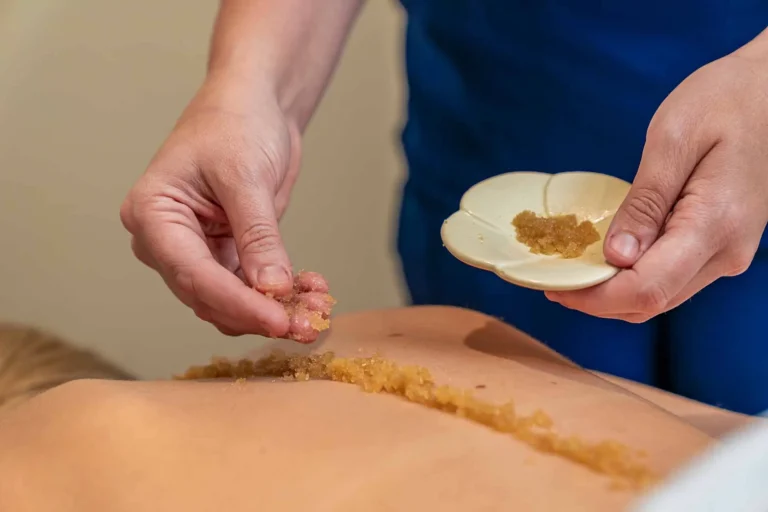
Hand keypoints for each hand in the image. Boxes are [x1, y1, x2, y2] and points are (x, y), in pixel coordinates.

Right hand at [120, 76, 331, 340]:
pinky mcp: (227, 254)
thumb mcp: (246, 177)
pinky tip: (313, 291)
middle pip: (210, 297)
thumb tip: (272, 289)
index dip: (238, 303)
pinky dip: (281, 295)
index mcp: (152, 215)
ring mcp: (197, 251)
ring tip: (318, 309)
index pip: (192, 274)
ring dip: (275, 310)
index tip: (278, 321)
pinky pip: (250, 289)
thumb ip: (258, 236)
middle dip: (260, 313)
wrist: (254, 105)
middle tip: (307, 324)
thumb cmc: (235, 124)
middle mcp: (167, 241)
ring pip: (232, 301)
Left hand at [547, 41, 767, 321]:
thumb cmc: (726, 99)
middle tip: (552, 278)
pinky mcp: (722, 245)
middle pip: (652, 302)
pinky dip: (635, 277)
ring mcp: (728, 252)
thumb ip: (645, 203)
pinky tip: (607, 255)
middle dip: (598, 299)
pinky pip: (672, 277)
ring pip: (662, 295)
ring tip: (573, 268)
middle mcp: (726, 252)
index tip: (552, 286)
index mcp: (714, 225)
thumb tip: (617, 256)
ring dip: (614, 291)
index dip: (595, 298)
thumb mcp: (673, 140)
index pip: (647, 288)